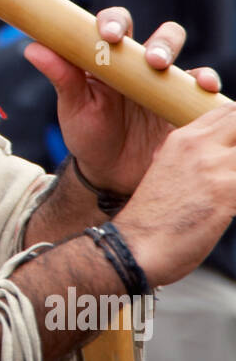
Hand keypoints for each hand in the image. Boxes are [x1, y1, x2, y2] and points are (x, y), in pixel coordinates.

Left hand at [23, 8, 221, 193]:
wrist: (110, 174)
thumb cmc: (88, 135)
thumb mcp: (74, 108)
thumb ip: (61, 77)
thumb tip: (33, 47)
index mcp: (110, 58)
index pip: (116, 25)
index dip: (115, 22)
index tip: (110, 35)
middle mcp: (141, 65)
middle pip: (160, 36)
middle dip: (160, 41)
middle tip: (150, 59)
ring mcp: (165, 84)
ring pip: (183, 58)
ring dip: (179, 59)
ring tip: (165, 71)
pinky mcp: (182, 104)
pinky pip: (199, 89)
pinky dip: (205, 83)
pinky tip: (203, 88)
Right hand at [116, 103, 235, 285]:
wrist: (134, 248)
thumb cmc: (151, 221)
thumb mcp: (165, 173)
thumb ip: (191, 161)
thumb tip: (215, 168)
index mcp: (181, 139)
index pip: (225, 112)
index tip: (235, 148)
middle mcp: (199, 145)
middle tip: (234, 169)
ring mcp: (214, 165)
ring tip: (232, 191)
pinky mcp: (226, 190)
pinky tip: (234, 208)